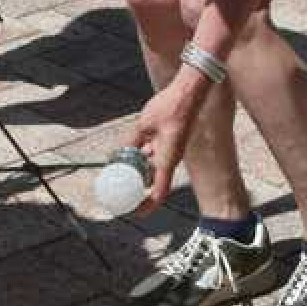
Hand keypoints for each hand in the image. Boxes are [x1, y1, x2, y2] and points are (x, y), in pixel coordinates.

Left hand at [128, 76, 209, 215]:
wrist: (189, 92)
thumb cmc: (170, 107)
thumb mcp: (143, 125)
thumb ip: (131, 141)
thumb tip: (117, 154)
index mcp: (168, 159)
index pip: (159, 192)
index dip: (147, 206)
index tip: (134, 213)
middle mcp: (170, 158)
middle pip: (152, 181)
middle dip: (137, 186)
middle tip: (119, 190)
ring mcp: (171, 151)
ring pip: (152, 167)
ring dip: (138, 168)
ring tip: (119, 168)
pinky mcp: (169, 142)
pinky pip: (154, 154)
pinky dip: (142, 155)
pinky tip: (130, 150)